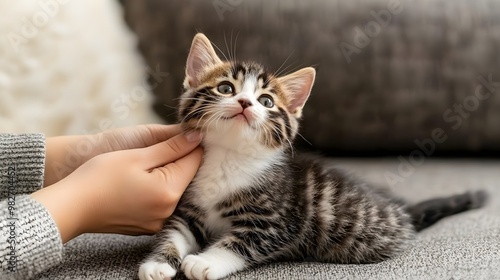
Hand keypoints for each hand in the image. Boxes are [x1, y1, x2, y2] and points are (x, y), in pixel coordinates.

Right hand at [32, 130, 202, 242]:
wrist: (70, 207)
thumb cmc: (100, 177)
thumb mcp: (138, 155)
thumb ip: (172, 147)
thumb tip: (197, 137)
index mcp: (169, 191)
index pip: (195, 160)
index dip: (190, 143)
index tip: (182, 133)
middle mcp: (169, 211)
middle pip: (187, 176)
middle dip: (180, 158)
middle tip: (165, 144)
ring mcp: (158, 221)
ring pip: (175, 189)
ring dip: (170, 173)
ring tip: (150, 160)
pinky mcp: (148, 226)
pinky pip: (162, 202)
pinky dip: (158, 189)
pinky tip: (143, 179)